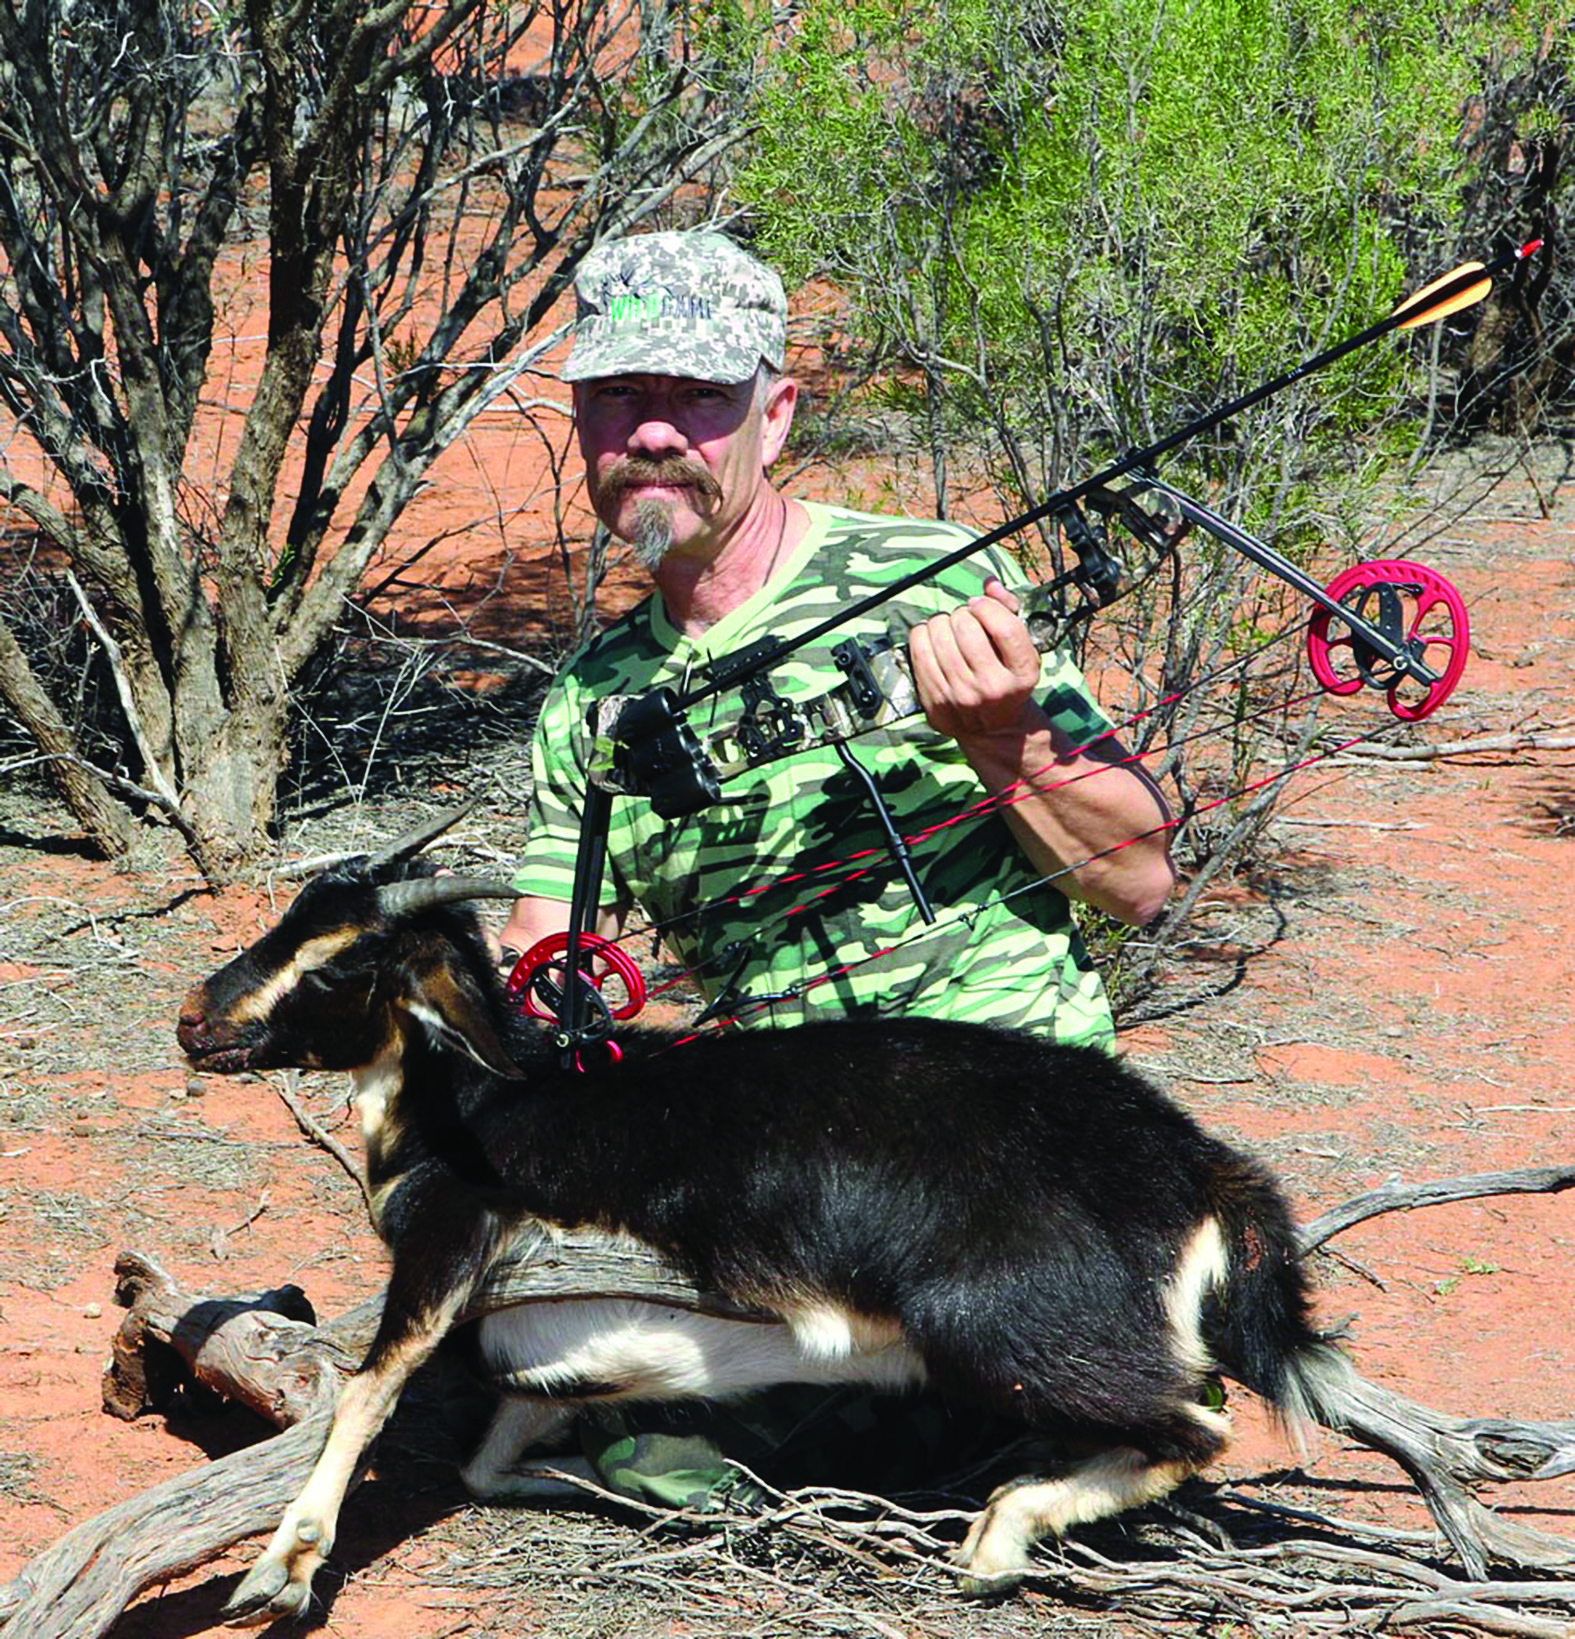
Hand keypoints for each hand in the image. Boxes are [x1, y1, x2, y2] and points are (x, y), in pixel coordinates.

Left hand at [908, 579, 1040, 739]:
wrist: (995, 728)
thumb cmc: (1008, 679)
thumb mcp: (1021, 649)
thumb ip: (1009, 611)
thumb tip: (989, 584)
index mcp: (1022, 673)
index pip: (1004, 628)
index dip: (988, 606)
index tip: (981, 605)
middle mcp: (992, 688)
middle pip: (967, 627)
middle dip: (963, 614)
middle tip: (965, 622)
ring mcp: (961, 697)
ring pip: (939, 634)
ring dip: (942, 622)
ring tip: (949, 630)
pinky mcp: (936, 701)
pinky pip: (918, 650)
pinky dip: (922, 635)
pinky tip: (931, 639)